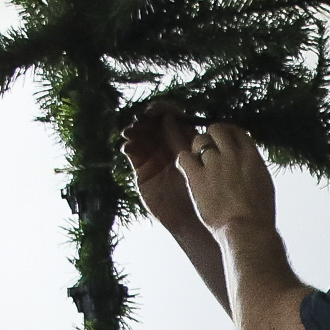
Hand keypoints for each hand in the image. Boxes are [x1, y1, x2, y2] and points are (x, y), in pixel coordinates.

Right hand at [121, 108, 202, 236]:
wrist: (192, 220)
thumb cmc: (201, 192)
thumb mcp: (194, 162)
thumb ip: (181, 140)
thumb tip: (170, 117)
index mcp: (183, 139)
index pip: (170, 117)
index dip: (161, 110)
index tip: (155, 110)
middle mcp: (167, 145)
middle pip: (152, 123)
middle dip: (145, 119)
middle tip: (141, 119)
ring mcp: (154, 156)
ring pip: (141, 136)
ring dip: (134, 131)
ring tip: (131, 132)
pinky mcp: (142, 169)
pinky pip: (134, 153)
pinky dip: (129, 147)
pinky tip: (128, 147)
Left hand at [171, 120, 276, 235]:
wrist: (248, 232)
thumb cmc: (258, 215)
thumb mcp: (264, 183)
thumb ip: (252, 167)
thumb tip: (244, 160)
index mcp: (252, 157)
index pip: (236, 131)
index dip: (227, 134)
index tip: (224, 142)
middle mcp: (233, 155)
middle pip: (216, 130)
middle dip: (211, 138)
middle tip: (209, 151)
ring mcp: (214, 165)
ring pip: (199, 141)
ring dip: (197, 150)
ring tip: (199, 164)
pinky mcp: (197, 178)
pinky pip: (184, 157)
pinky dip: (185, 161)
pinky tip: (188, 171)